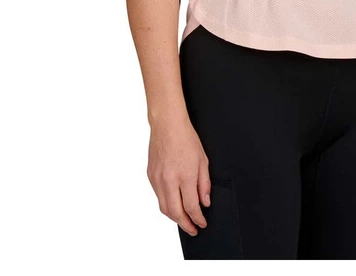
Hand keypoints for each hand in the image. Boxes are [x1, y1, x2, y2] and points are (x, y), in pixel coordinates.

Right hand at [147, 116, 210, 236]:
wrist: (167, 125)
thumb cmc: (186, 138)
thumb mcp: (203, 160)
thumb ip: (204, 184)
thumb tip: (205, 202)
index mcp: (185, 176)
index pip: (192, 207)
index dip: (198, 219)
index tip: (202, 223)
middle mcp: (169, 180)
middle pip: (175, 213)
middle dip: (185, 225)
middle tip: (193, 229)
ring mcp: (157, 179)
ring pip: (164, 208)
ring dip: (174, 217)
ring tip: (184, 220)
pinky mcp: (150, 176)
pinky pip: (158, 196)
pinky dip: (166, 204)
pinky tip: (173, 203)